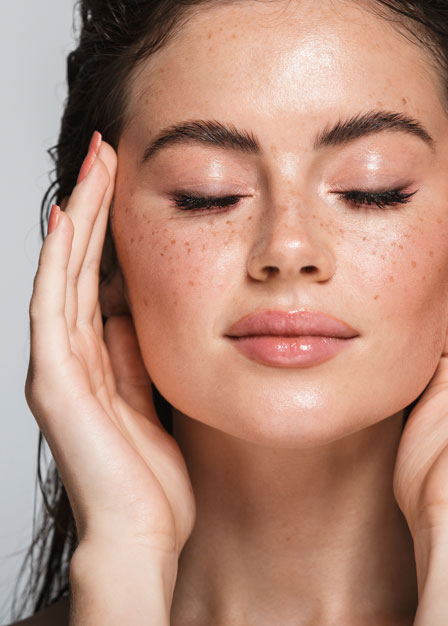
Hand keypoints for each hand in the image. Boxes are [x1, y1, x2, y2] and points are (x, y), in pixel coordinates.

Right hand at [25, 135, 195, 559]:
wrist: (142, 533)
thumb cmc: (152, 476)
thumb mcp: (150, 399)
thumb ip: (132, 357)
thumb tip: (130, 312)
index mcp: (95, 361)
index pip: (97, 280)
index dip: (106, 231)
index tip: (122, 183)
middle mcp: (69, 357)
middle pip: (78, 267)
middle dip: (90, 208)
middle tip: (104, 153)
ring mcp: (58, 368)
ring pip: (64, 276)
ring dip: (78, 220)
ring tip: (92, 167)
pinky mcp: (56, 384)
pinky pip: (56, 309)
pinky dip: (61, 263)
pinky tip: (69, 222)